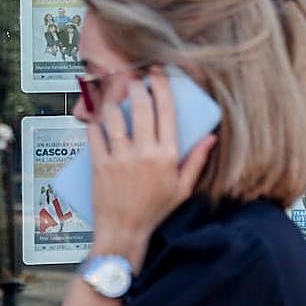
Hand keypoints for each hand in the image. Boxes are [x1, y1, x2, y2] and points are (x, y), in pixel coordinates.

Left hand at [87, 67, 217, 272]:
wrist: (124, 232)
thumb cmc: (154, 210)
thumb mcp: (182, 188)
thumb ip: (197, 160)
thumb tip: (210, 137)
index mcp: (167, 156)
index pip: (167, 111)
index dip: (162, 85)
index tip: (157, 72)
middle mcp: (144, 154)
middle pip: (141, 106)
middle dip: (137, 85)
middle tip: (134, 80)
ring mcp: (120, 159)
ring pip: (115, 116)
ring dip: (114, 103)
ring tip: (116, 100)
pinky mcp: (99, 165)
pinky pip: (94, 133)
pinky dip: (95, 122)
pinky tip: (98, 119)